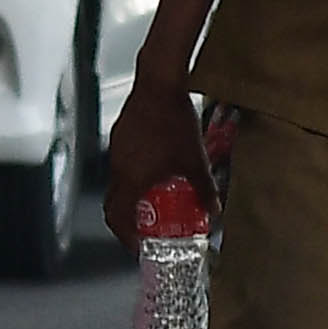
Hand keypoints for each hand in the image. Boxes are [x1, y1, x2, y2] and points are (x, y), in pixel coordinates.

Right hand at [102, 62, 210, 248]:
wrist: (159, 82)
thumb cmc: (173, 119)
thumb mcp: (195, 159)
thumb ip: (204, 189)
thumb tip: (213, 209)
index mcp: (132, 178)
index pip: (118, 217)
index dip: (126, 237)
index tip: (138, 245)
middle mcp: (118, 166)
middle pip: (114, 203)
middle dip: (128, 220)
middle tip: (144, 228)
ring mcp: (117, 149)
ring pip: (118, 182)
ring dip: (132, 195)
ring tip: (153, 198)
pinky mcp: (120, 134)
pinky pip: (122, 163)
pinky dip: (133, 174)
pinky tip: (154, 167)